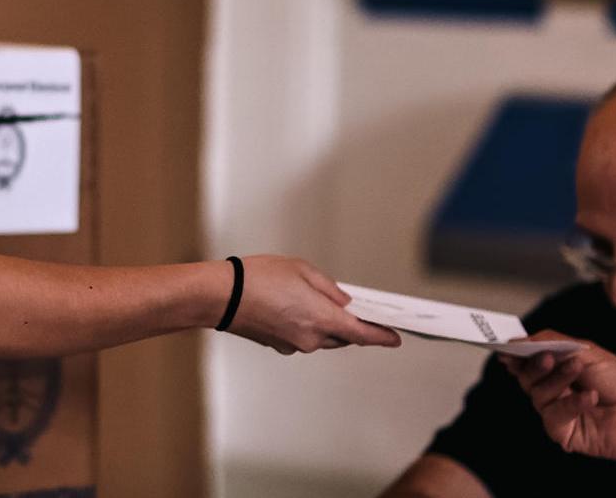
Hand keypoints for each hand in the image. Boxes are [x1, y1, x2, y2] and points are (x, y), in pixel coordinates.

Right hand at [226, 256, 400, 353]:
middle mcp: (311, 338)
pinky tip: (293, 307)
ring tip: (314, 300)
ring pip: (322, 338)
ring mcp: (293, 344)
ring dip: (326, 324)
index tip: (395, 339)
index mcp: (322, 318)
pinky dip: (305, 326)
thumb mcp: (301, 270)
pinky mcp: (278, 345)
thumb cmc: (258, 278)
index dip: (381, 337)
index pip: (362, 334)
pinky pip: (302, 337)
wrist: (220, 296)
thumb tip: (344, 303)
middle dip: (350, 325)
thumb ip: (328, 288)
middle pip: (343, 337)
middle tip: (356, 310)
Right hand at [501, 330, 615, 465]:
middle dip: (534, 365)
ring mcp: (557, 412)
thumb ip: (550, 341)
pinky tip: (591, 397)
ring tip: (578, 371)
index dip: (516, 353)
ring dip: (557, 379)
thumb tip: (517, 340)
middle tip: (547, 357)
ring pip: (537, 394)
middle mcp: (555, 390)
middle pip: (526, 376)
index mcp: (559, 369)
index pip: (528, 360)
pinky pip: (553, 415)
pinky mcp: (562, 432)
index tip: (508, 347)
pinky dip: (571, 403)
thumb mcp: (586, 350)